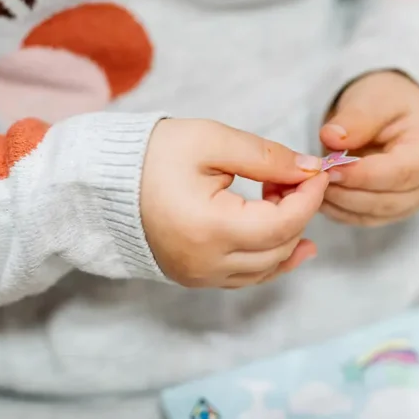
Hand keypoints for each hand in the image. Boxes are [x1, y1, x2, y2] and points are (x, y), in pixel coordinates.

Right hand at [141, 119, 328, 288]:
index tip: (318, 171)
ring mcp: (198, 275)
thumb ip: (265, 156)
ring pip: (267, 268)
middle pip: (280, 248)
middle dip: (299, 212)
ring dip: (286, 235)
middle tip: (293, 176)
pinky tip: (282, 235)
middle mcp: (206, 263)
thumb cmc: (152, 155)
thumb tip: (309, 169)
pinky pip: (245, 277)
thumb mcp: (211, 141)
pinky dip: (269, 256)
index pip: (284, 222)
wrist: (100, 182)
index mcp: (210, 228)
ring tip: (282, 197)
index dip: (310, 197)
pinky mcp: (192, 277)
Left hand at [318, 71, 418, 226]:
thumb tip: (331, 138)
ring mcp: (416, 200)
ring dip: (341, 204)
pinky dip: (341, 211)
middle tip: (315, 178)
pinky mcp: (395, 210)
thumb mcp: (375, 97)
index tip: (330, 169)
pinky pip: (367, 218)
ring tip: (313, 184)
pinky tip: (320, 194)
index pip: (402, 173)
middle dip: (348, 193)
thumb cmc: (389, 99)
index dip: (364, 175)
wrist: (396, 111)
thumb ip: (356, 118)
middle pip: (389, 200)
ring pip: (376, 214)